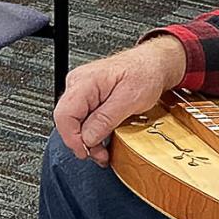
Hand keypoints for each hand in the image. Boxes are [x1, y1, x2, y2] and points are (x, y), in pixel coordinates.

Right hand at [53, 36, 187, 167]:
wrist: (153, 64)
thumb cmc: (145, 73)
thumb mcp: (130, 99)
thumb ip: (106, 119)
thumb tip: (87, 138)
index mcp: (85, 82)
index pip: (64, 115)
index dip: (72, 138)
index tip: (86, 152)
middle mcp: (78, 84)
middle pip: (66, 120)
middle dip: (81, 142)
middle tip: (99, 155)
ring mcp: (82, 90)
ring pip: (73, 122)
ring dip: (86, 140)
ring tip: (102, 151)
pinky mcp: (88, 97)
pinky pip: (82, 118)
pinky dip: (91, 132)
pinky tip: (101, 139)